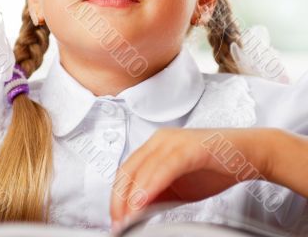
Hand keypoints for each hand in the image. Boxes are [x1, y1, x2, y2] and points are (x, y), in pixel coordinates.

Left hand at [110, 127, 271, 225]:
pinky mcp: (189, 147)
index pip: (126, 171)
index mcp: (155, 147)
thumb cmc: (215, 166)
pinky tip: (142, 202)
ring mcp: (174, 141)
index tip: (116, 218)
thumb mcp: (179, 187)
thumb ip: (157, 195)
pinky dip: (151, 185)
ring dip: (132, 196)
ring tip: (127, 218)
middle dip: (119, 199)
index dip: (117, 196)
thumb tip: (136, 211)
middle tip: (119, 223)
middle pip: (129, 169)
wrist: (248, 153)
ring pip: (143, 168)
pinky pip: (164, 166)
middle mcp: (160, 140)